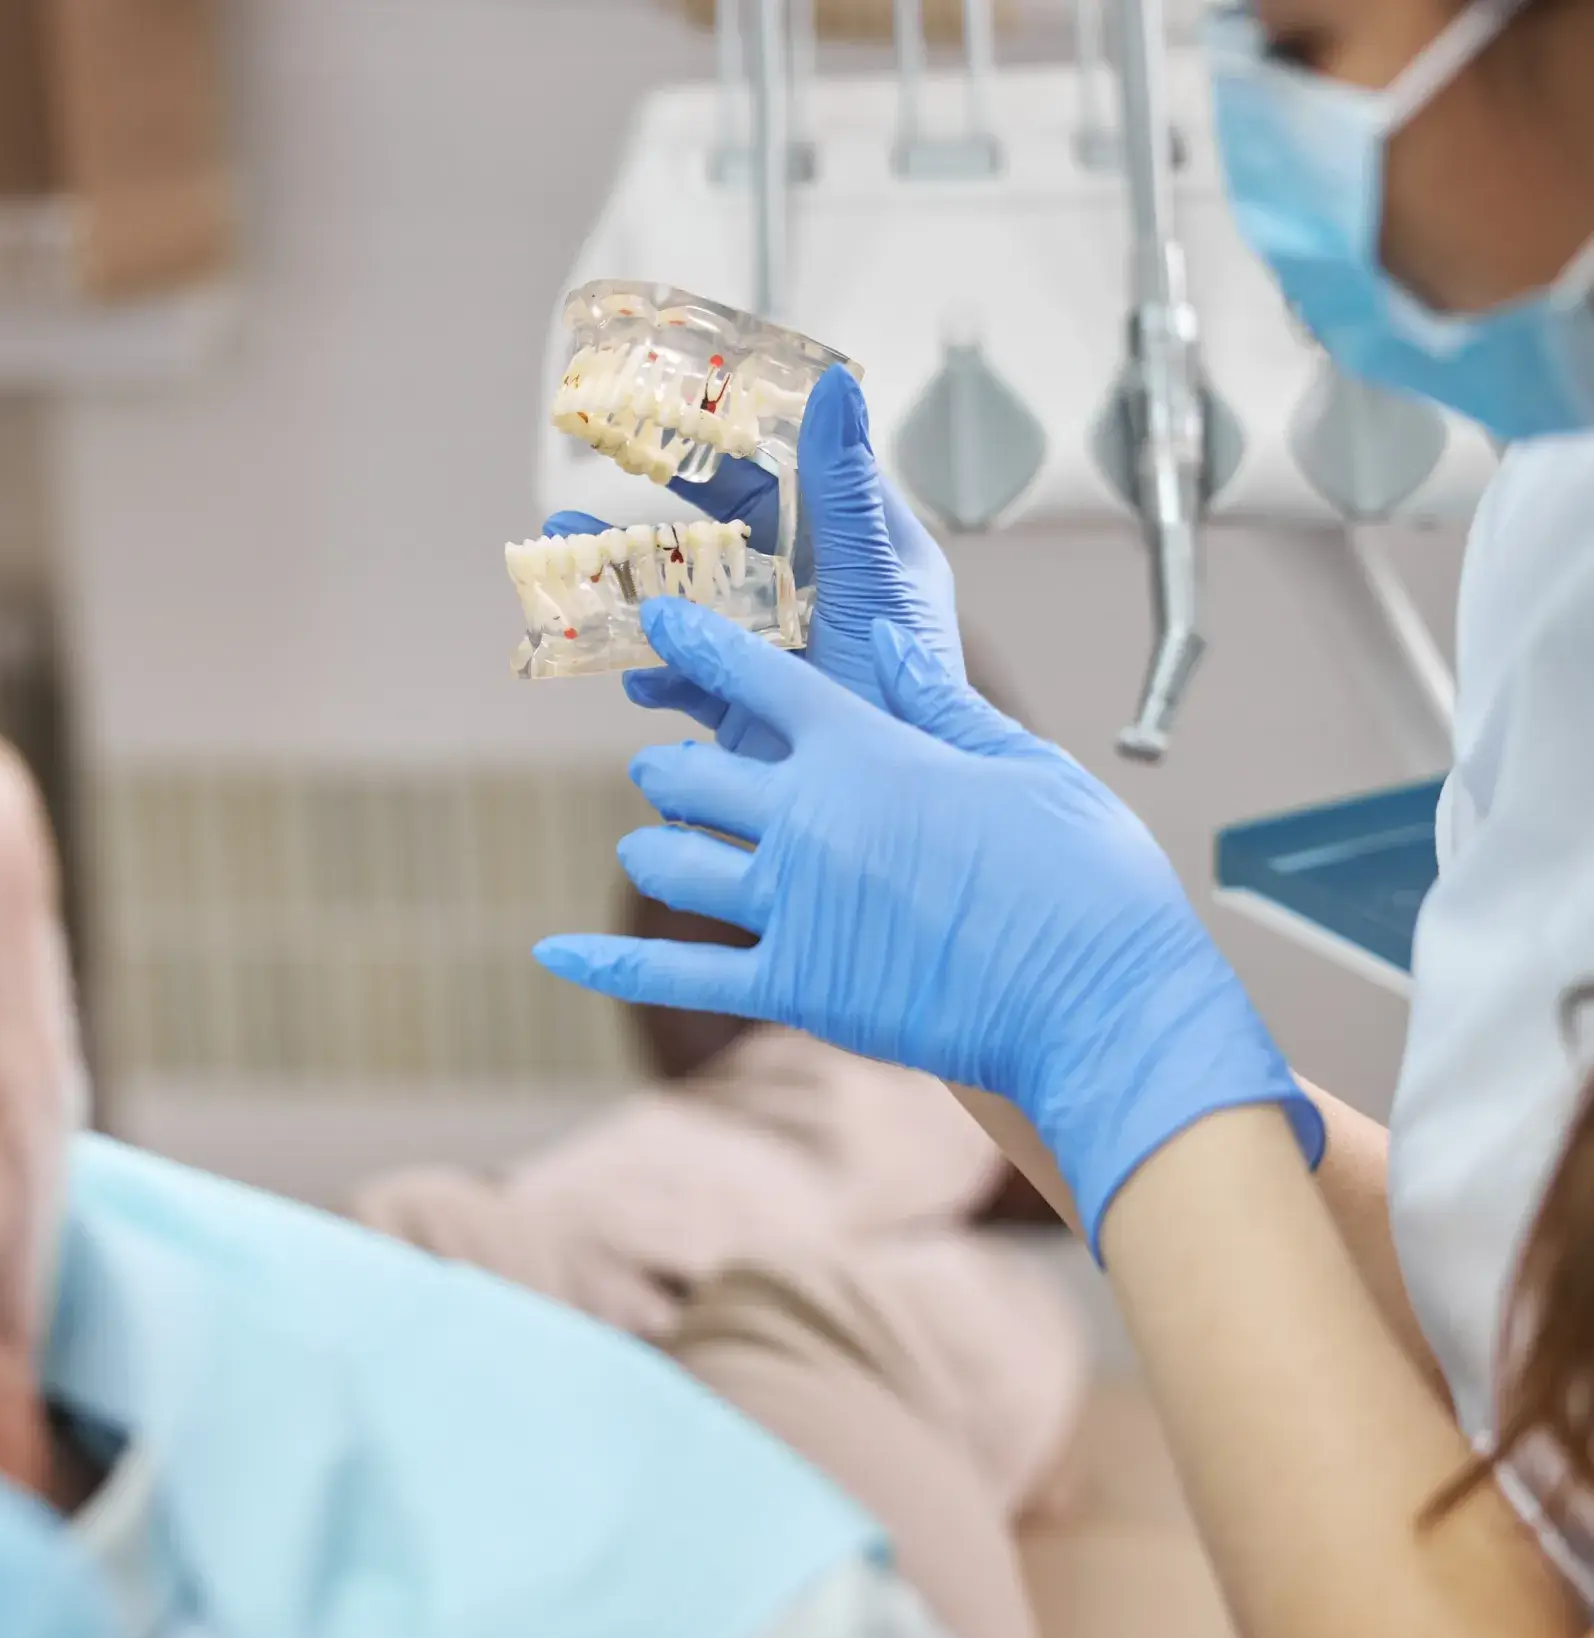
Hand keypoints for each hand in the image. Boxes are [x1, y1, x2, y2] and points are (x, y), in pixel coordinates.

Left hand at [534, 599, 1321, 1248]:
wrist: (1101, 1004)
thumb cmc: (1087, 880)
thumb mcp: (1026, 765)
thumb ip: (943, 706)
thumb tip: (892, 648)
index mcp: (867, 750)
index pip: (758, 680)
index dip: (701, 644)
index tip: (660, 620)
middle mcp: (810, 818)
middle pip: (693, 777)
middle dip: (672, 772)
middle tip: (665, 772)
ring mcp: (792, 905)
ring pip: (672, 864)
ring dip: (653, 849)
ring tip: (648, 845)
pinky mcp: (795, 988)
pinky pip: (673, 973)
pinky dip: (606, 965)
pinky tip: (547, 954)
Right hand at [544, 364, 963, 759]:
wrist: (896, 822)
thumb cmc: (908, 693)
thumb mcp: (872, 583)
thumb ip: (845, 491)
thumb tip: (836, 385)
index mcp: (854, 547)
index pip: (783, 471)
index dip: (724, 435)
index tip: (660, 398)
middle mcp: (810, 593)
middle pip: (718, 534)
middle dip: (650, 511)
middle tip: (588, 473)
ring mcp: (774, 652)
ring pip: (688, 605)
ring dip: (628, 587)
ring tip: (565, 566)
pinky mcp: (747, 708)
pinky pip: (685, 679)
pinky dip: (654, 676)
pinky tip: (636, 678)